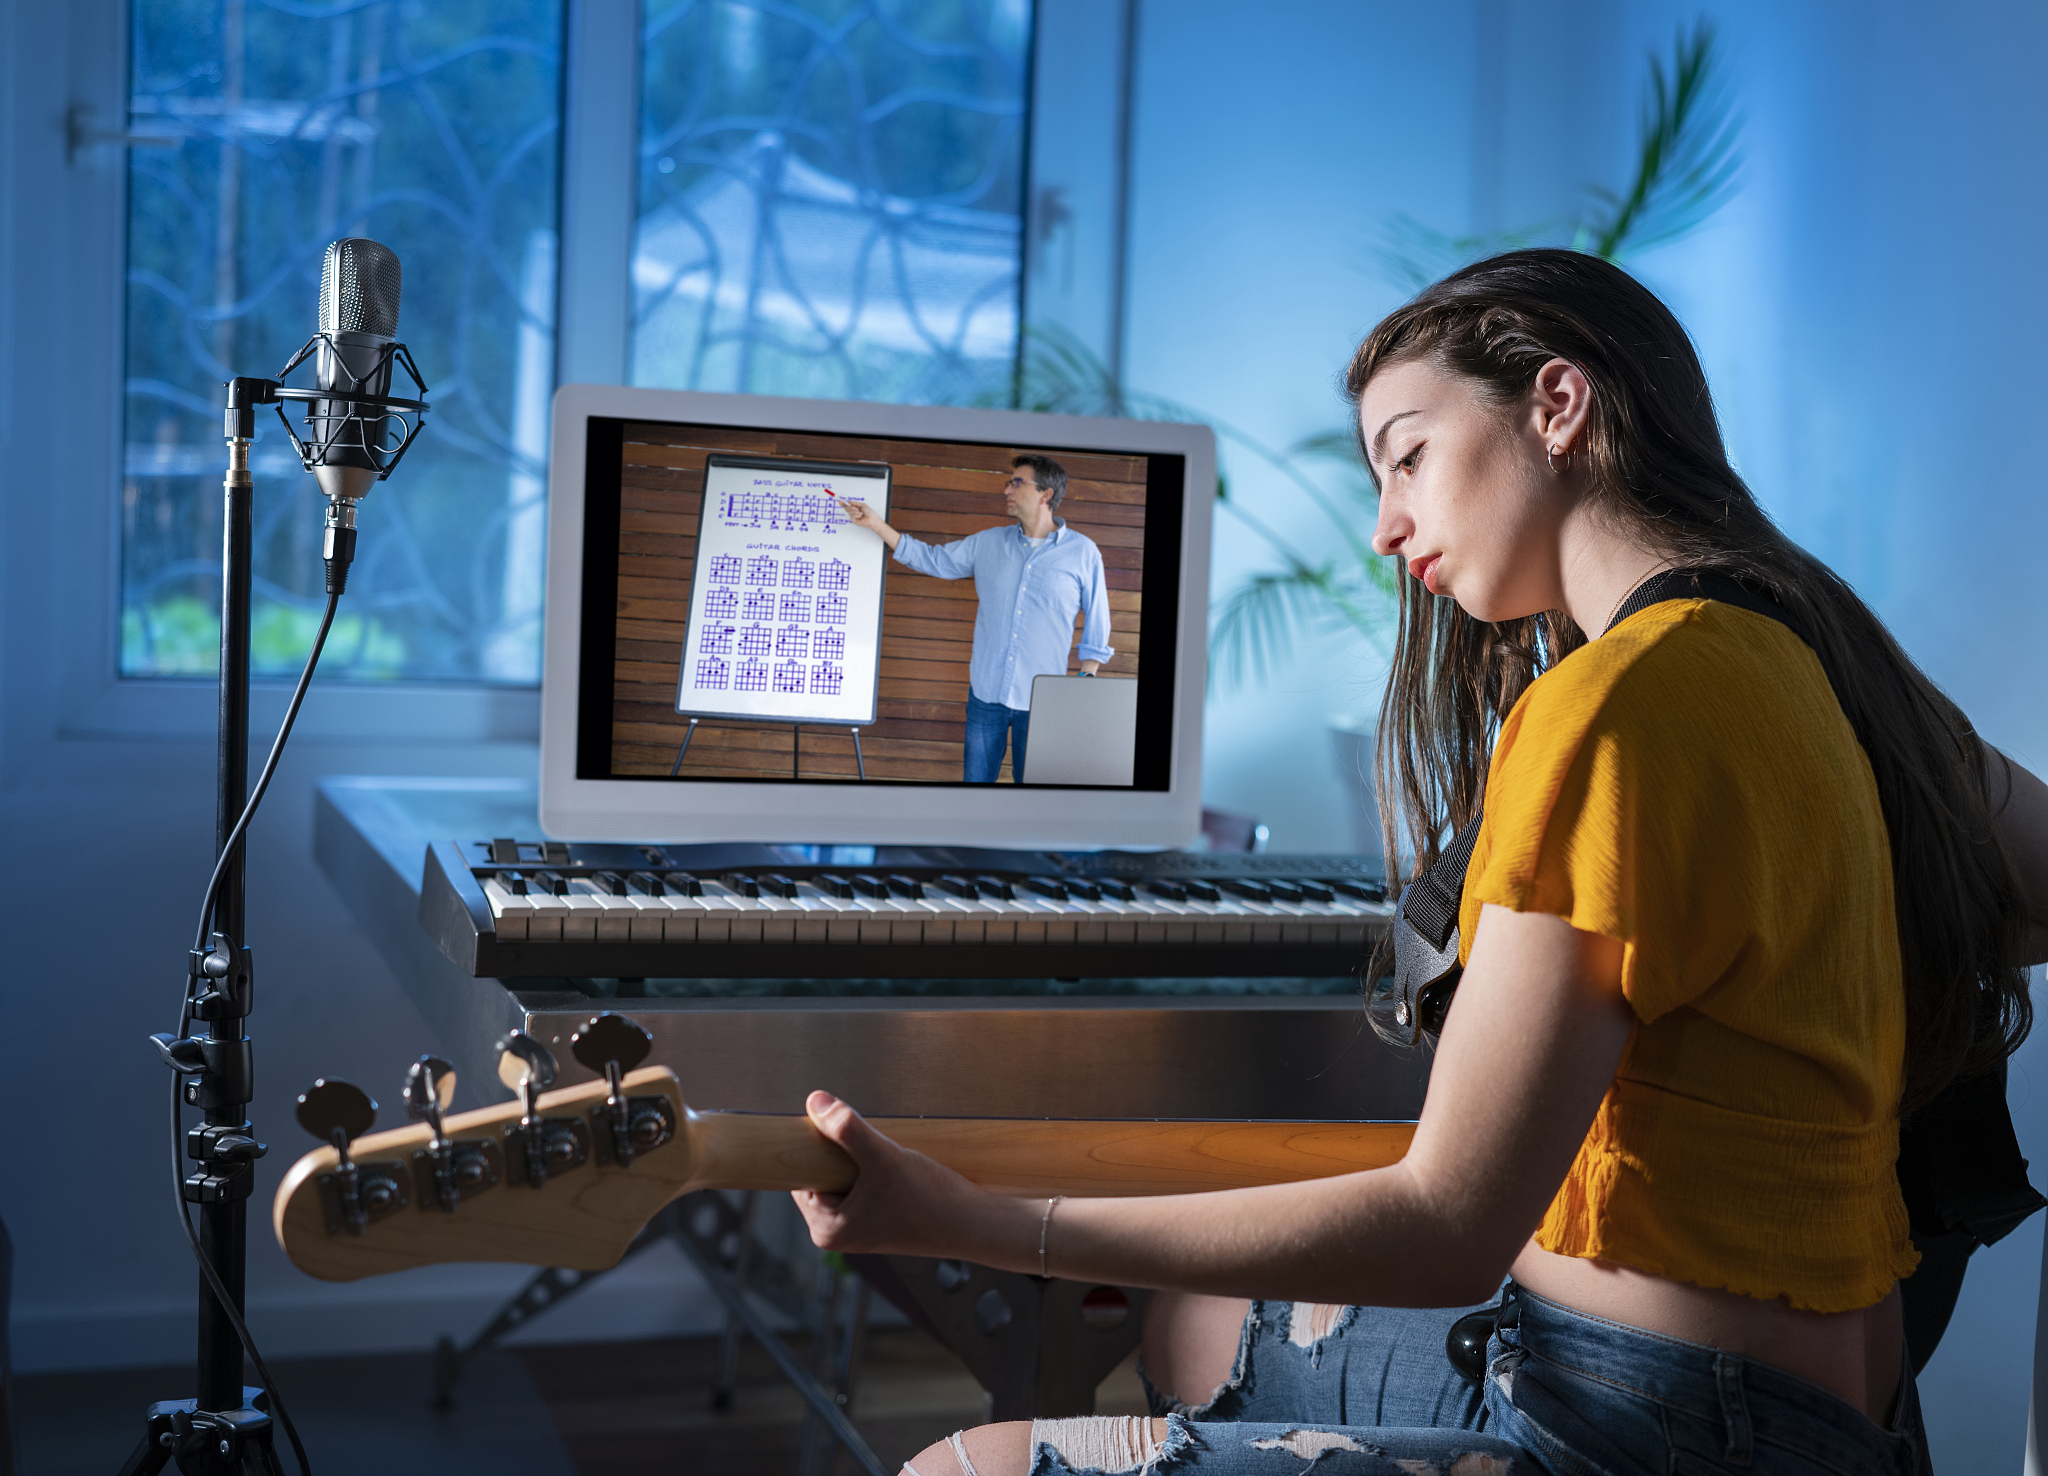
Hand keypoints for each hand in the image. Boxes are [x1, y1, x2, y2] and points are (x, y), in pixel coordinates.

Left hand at [792, 1091, 988, 1255]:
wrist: (974, 1223)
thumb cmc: (931, 1201)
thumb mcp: (884, 1159)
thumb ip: (847, 1130)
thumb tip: (816, 1102)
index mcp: (825, 1228)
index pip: (800, 1174)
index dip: (814, 1147)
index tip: (831, 1126)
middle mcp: (837, 1232)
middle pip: (821, 1174)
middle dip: (840, 1153)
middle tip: (870, 1145)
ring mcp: (858, 1227)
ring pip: (843, 1176)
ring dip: (859, 1158)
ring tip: (886, 1157)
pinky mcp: (877, 1219)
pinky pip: (862, 1184)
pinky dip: (873, 1168)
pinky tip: (895, 1165)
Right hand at [838, 499, 899, 548]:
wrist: (872, 519)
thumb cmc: (869, 512)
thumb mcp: (862, 505)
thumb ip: (855, 503)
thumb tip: (849, 501)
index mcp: (855, 508)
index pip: (847, 506)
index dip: (843, 504)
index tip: (839, 501)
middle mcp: (853, 512)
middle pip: (847, 508)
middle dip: (851, 507)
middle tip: (856, 508)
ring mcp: (853, 517)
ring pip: (849, 512)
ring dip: (855, 511)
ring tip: (861, 513)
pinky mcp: (853, 521)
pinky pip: (851, 516)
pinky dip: (856, 515)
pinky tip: (860, 516)